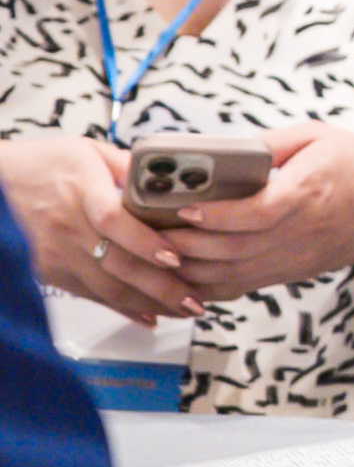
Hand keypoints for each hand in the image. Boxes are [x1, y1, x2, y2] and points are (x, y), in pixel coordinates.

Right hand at [0, 135, 195, 321]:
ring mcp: (56, 254)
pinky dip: (122, 308)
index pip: (114, 221)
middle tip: (195, 300)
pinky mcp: (49, 272)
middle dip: (161, 287)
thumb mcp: (89, 151)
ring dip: (148, 303)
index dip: (145, 242)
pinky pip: (91, 295)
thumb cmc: (45, 163)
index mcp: (81, 191)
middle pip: (117, 263)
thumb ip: (130, 166)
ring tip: (182, 311)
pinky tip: (150, 316)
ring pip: (107, 287)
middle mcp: (67, 227)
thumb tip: (171, 179)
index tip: (175, 257)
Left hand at [156, 122, 353, 299]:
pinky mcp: (290, 272)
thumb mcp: (318, 137)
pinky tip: (184, 275)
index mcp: (307, 192)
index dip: (216, 215)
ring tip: (158, 253)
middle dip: (186, 245)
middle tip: (152, 232)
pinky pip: (240, 286)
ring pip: (231, 275)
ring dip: (189, 270)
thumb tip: (221, 152)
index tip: (185, 208)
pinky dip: (207, 286)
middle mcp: (299, 231)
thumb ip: (269, 145)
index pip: (256, 213)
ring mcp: (294, 257)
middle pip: (232, 249)